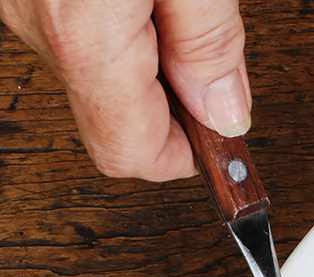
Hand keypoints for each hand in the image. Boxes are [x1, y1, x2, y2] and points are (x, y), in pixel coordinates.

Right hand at [0, 0, 249, 180]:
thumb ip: (208, 42)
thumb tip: (225, 111)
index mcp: (85, 35)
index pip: (129, 153)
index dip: (186, 158)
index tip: (223, 143)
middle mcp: (40, 27)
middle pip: (115, 118)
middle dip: (174, 106)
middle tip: (216, 68)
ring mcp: (23, 6)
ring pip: (98, 75)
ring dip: (149, 62)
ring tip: (181, 13)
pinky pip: (77, 34)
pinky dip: (122, 28)